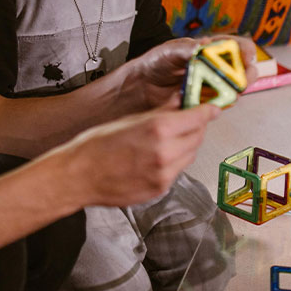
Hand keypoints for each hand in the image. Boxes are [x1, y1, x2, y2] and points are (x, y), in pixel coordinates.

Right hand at [57, 104, 220, 207]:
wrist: (78, 176)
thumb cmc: (96, 145)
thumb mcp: (129, 119)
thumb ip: (160, 112)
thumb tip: (179, 101)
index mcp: (158, 130)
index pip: (198, 118)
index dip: (207, 111)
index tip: (212, 108)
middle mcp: (166, 153)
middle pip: (198, 137)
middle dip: (197, 127)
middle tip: (190, 120)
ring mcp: (165, 175)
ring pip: (190, 156)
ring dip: (187, 145)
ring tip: (171, 139)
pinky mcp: (160, 190)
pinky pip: (177, 171)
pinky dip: (175, 161)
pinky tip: (159, 156)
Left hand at [121, 36, 259, 109]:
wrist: (138, 87)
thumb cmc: (154, 63)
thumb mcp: (169, 51)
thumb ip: (188, 49)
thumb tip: (206, 45)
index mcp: (209, 50)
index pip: (236, 46)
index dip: (245, 51)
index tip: (246, 56)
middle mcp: (214, 68)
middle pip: (242, 71)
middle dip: (245, 74)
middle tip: (241, 79)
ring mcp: (210, 87)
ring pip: (233, 90)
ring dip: (232, 91)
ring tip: (224, 91)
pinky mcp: (203, 104)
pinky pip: (217, 106)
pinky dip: (218, 105)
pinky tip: (209, 103)